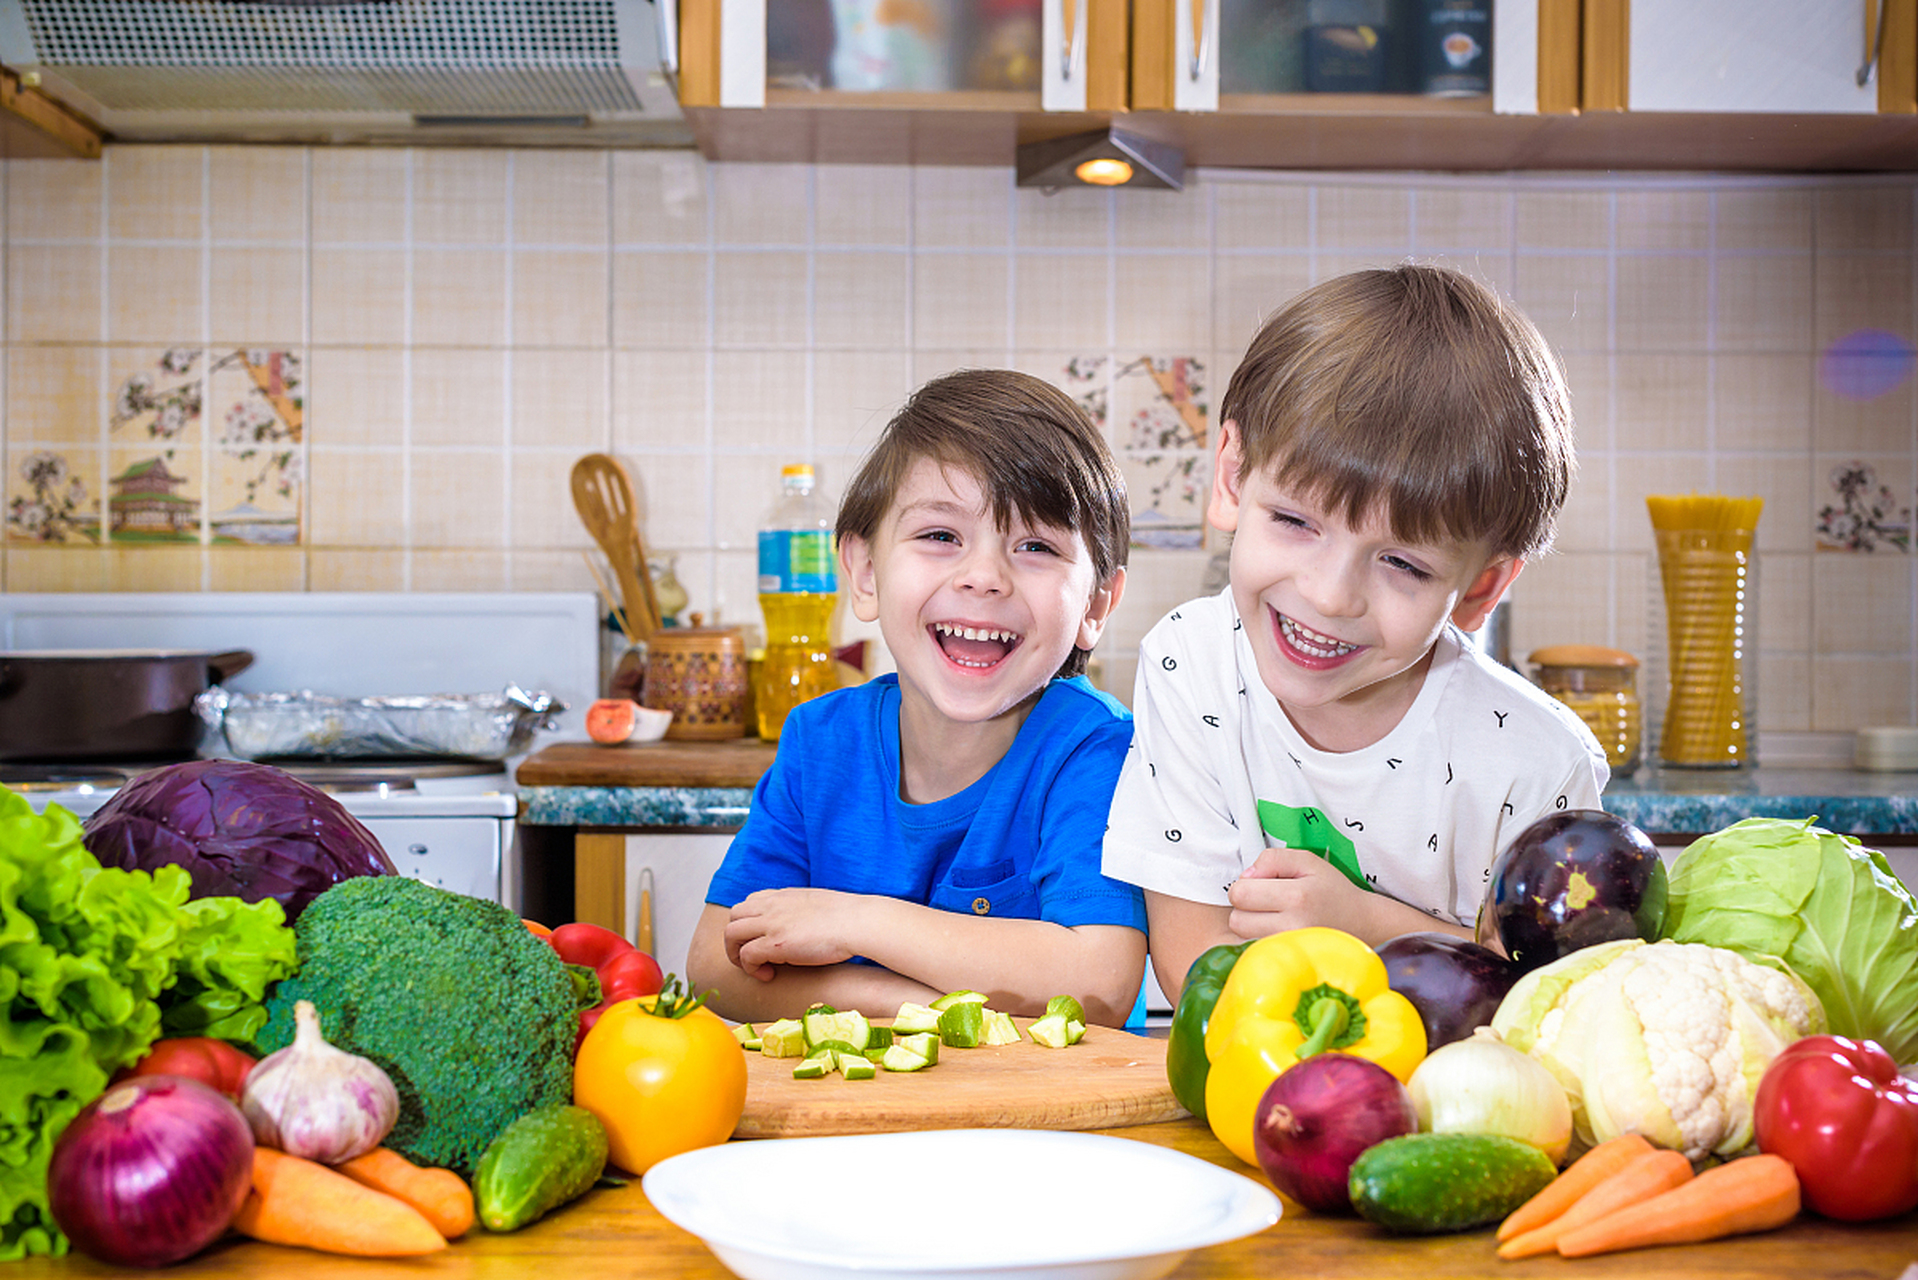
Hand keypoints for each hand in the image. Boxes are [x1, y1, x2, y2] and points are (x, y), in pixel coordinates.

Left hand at [723, 888, 862, 980]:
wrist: (859, 922)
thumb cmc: (847, 918)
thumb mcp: (816, 904)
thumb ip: (800, 910)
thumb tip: (801, 923)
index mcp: (783, 896)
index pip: (749, 902)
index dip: (749, 923)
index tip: (761, 939)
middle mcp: (772, 906)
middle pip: (734, 916)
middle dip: (736, 939)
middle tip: (752, 957)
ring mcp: (771, 923)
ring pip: (731, 934)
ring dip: (737, 954)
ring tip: (757, 968)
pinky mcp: (776, 943)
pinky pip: (746, 955)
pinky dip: (751, 968)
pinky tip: (768, 975)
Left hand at [1226, 846, 1378, 940]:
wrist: (1361, 923)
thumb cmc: (1331, 889)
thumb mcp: (1307, 860)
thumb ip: (1272, 859)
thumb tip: (1246, 876)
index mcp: (1297, 896)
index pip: (1240, 893)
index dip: (1245, 885)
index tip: (1263, 885)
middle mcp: (1293, 926)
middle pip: (1236, 920)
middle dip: (1244, 907)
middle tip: (1265, 901)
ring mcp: (1292, 948)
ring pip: (1243, 937)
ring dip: (1251, 924)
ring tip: (1274, 916)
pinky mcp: (1291, 961)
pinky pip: (1256, 950)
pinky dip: (1260, 938)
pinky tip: (1277, 930)